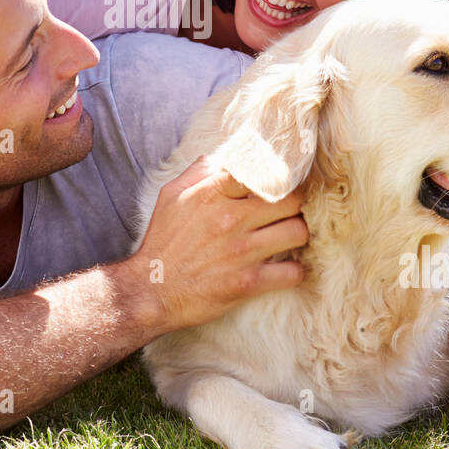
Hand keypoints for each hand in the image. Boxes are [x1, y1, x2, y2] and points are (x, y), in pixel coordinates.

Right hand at [133, 157, 308, 332]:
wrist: (151, 291)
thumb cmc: (162, 242)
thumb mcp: (171, 196)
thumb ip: (198, 172)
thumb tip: (222, 157)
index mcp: (212, 194)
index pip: (263, 170)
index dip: (276, 175)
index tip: (279, 183)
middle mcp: (230, 219)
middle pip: (291, 200)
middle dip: (293, 205)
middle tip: (289, 211)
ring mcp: (242, 251)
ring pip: (298, 232)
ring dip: (297, 235)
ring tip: (289, 237)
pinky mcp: (248, 282)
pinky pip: (292, 272)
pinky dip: (293, 271)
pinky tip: (284, 269)